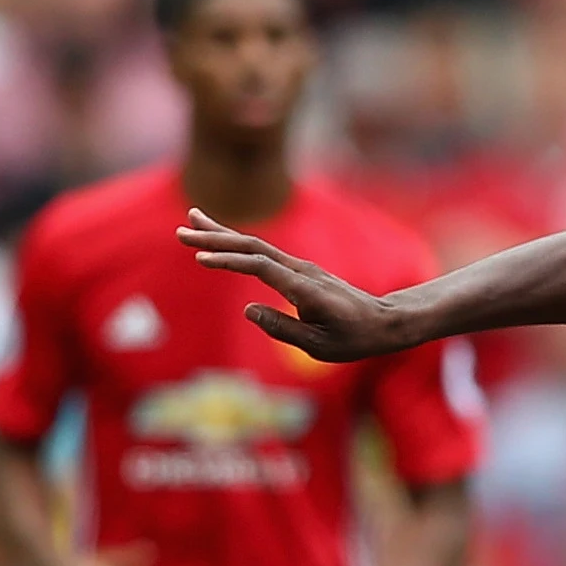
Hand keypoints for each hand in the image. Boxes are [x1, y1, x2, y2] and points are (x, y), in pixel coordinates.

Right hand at [180, 209, 412, 362]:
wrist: (383, 321)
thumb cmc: (353, 338)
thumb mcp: (318, 346)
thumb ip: (282, 328)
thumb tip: (248, 310)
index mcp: (303, 288)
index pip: (260, 267)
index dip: (229, 261)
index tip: (200, 259)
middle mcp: (300, 270)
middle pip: (252, 246)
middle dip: (216, 238)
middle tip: (181, 231)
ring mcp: (299, 268)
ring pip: (255, 244)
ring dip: (222, 233)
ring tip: (192, 219)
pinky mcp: (297, 271)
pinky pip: (263, 253)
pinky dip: (239, 243)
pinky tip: (223, 240)